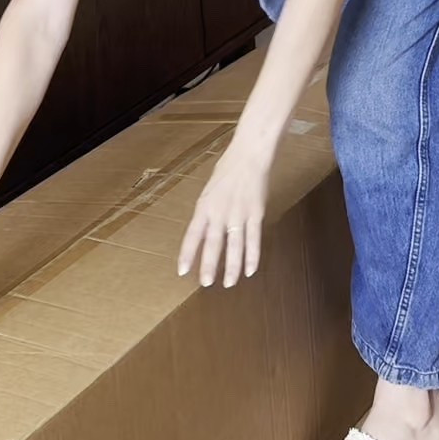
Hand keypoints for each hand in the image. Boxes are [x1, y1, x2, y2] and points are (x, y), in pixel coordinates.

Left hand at [177, 141, 270, 288]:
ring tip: (229, 283)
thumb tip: (205, 231)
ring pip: (235, 246)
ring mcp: (239, 214)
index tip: (182, 271)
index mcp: (204, 206)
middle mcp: (220, 213)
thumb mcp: (209, 190)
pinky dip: (252, 256)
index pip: (192, 235)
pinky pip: (253, 240)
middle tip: (206, 283)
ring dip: (232, 267)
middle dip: (209, 266)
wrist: (249, 156)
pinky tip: (250, 271)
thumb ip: (207, 211)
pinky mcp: (255, 214)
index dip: (187, 254)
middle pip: (213, 244)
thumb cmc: (227, 169)